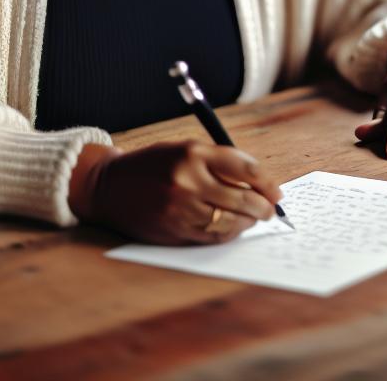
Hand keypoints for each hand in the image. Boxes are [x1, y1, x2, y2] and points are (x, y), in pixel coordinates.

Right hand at [68, 141, 283, 244]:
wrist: (109, 186)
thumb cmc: (153, 165)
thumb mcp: (185, 150)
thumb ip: (220, 163)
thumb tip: (259, 184)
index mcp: (194, 153)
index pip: (246, 169)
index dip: (267, 183)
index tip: (276, 192)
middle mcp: (188, 180)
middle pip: (242, 198)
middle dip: (263, 207)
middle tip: (270, 211)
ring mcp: (181, 207)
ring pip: (230, 221)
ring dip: (247, 223)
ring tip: (253, 220)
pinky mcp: (174, 229)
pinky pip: (212, 236)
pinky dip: (228, 234)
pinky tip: (233, 228)